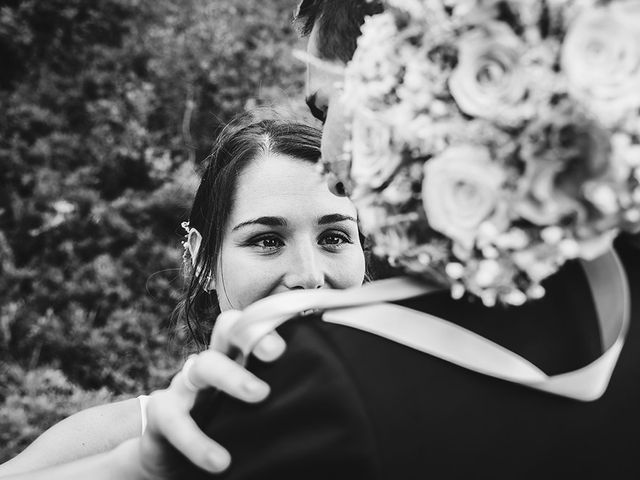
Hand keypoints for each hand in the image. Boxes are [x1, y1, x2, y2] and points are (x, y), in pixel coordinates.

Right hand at [134, 310, 286, 475]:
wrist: (172, 461)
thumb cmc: (223, 429)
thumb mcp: (250, 412)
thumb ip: (280, 400)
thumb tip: (332, 404)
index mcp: (236, 358)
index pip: (252, 324)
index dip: (271, 322)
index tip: (299, 332)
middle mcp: (211, 363)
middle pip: (228, 330)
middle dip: (253, 335)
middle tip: (279, 353)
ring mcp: (184, 385)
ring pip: (204, 364)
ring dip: (232, 377)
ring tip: (260, 396)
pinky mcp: (162, 414)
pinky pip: (175, 419)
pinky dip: (197, 440)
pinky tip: (219, 461)